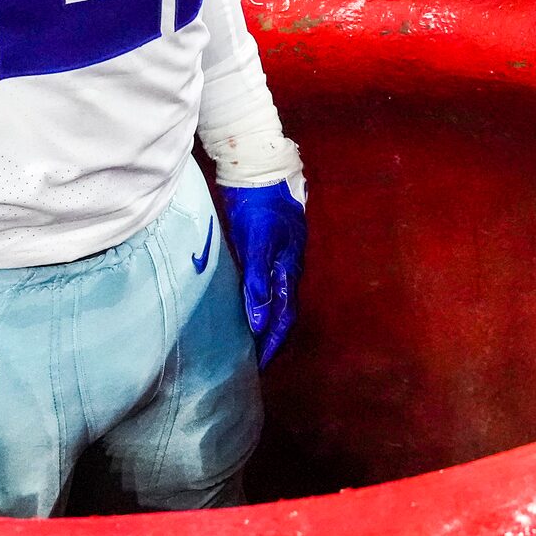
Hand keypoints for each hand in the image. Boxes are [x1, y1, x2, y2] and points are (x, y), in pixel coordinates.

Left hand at [215, 177, 307, 367]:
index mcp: (289, 269)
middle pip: (283, 310)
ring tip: (250, 338)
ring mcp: (280, 257)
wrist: (260, 172)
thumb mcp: (256, 243)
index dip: (274, 341)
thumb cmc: (259, 207)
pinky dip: (259, 301)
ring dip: (265, 319)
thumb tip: (259, 320)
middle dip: (271, 336)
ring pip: (276, 298)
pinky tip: (247, 304)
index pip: (284, 315)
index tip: (261, 363)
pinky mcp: (268, 248)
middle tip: (256, 358)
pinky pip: (267, 284)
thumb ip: (257, 280)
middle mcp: (288, 267)